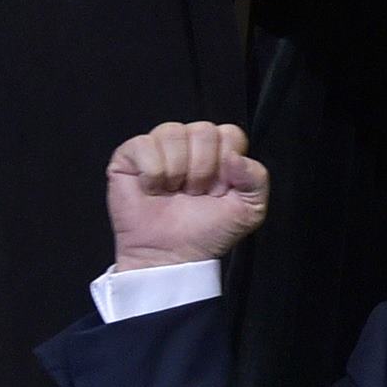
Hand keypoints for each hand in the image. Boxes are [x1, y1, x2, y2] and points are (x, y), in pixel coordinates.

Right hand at [105, 120, 267, 271]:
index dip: (226, 164)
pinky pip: (143, 144)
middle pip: (203, 130)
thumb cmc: (205, 233)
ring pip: (173, 132)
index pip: (230, 133)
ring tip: (173, 192)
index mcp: (218, 152)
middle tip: (195, 193)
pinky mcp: (129, 156)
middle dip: (202, 169)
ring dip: (176, 171)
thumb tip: (235, 156)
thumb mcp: (250, 210)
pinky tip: (152, 189)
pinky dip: (151, 172)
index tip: (220, 190)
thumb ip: (257, 178)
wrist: (171, 256)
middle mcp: (189, 145)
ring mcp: (159, 148)